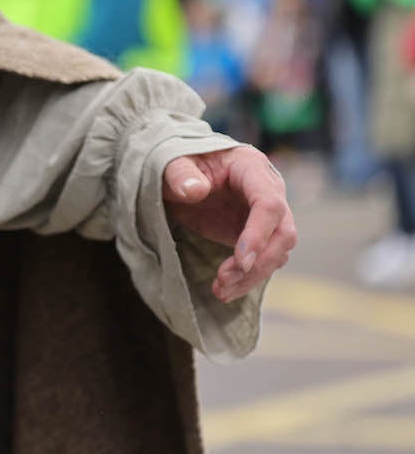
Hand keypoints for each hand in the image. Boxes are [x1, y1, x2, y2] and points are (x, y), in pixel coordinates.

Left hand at [163, 148, 297, 301]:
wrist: (179, 173)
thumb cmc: (178, 162)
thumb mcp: (171, 162)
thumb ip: (181, 174)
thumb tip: (195, 190)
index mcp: (252, 167)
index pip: (269, 204)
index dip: (258, 234)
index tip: (241, 261)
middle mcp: (268, 191)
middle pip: (282, 233)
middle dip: (258, 262)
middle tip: (224, 280)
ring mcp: (264, 216)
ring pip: (276, 252)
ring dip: (252, 276)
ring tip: (220, 291)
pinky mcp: (255, 235)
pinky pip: (262, 260)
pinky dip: (246, 278)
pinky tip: (225, 290)